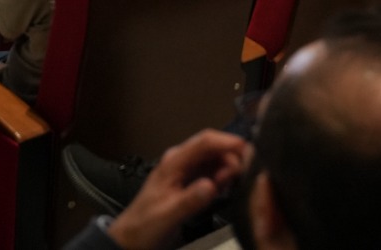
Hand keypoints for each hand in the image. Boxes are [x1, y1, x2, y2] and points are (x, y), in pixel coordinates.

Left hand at [106, 130, 248, 249]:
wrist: (131, 239)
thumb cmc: (144, 226)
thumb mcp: (167, 216)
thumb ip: (189, 201)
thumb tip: (211, 186)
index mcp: (173, 163)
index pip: (204, 142)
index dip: (228, 142)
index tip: (249, 151)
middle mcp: (180, 161)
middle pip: (213, 148)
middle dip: (231, 157)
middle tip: (242, 177)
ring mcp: (186, 171)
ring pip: (214, 159)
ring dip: (227, 168)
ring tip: (229, 186)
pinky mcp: (190, 182)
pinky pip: (212, 172)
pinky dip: (222, 177)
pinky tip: (224, 189)